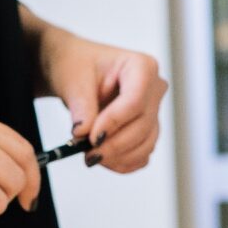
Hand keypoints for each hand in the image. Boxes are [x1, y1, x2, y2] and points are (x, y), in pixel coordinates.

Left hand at [37, 27, 167, 173]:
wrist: (76, 73)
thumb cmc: (77, 65)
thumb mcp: (73, 80)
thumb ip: (81, 106)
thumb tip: (83, 133)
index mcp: (142, 66)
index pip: (135, 101)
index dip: (114, 122)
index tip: (91, 138)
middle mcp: (154, 88)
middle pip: (142, 125)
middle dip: (114, 145)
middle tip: (87, 154)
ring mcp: (154, 111)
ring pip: (146, 144)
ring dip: (118, 157)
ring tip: (91, 156)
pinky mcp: (147, 131)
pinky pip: (143, 154)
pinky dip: (124, 162)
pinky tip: (104, 160)